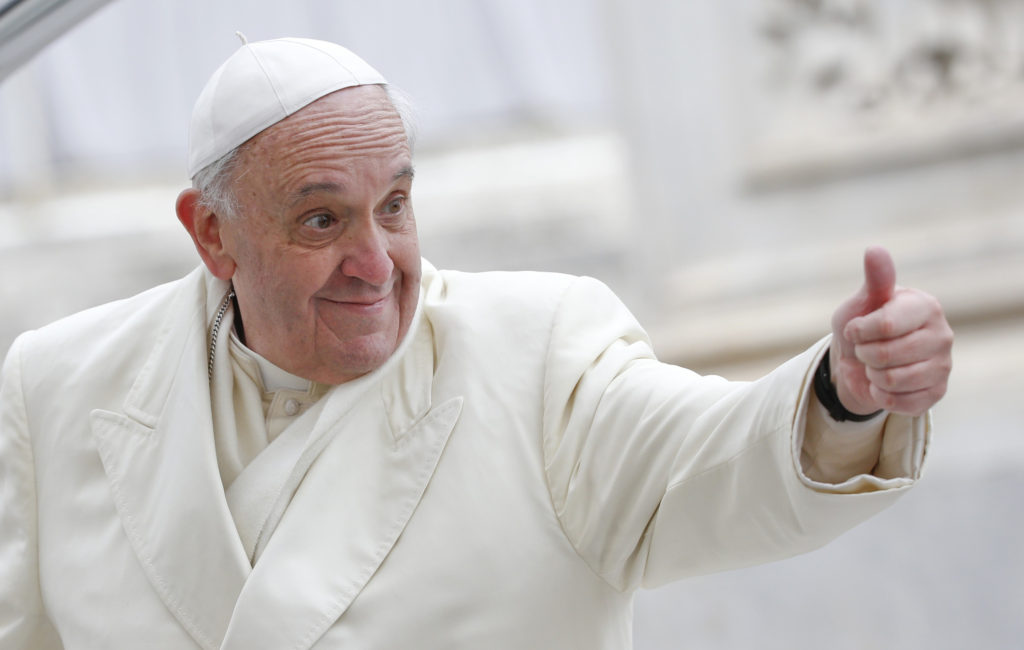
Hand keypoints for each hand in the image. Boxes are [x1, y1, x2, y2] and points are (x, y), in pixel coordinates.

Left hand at [829, 246, 952, 416]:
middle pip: (885, 356)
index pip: (885, 325)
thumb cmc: (864, 325)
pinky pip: (898, 403)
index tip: (854, 329)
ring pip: (891, 380)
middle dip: (864, 355)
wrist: (862, 362)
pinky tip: (883, 384)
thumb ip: (875, 280)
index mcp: (926, 306)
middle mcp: (942, 334)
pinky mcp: (937, 393)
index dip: (859, 332)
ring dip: (871, 375)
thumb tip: (875, 249)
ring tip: (874, 366)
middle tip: (865, 350)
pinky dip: (880, 396)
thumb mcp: (862, 302)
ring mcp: (943, 365)